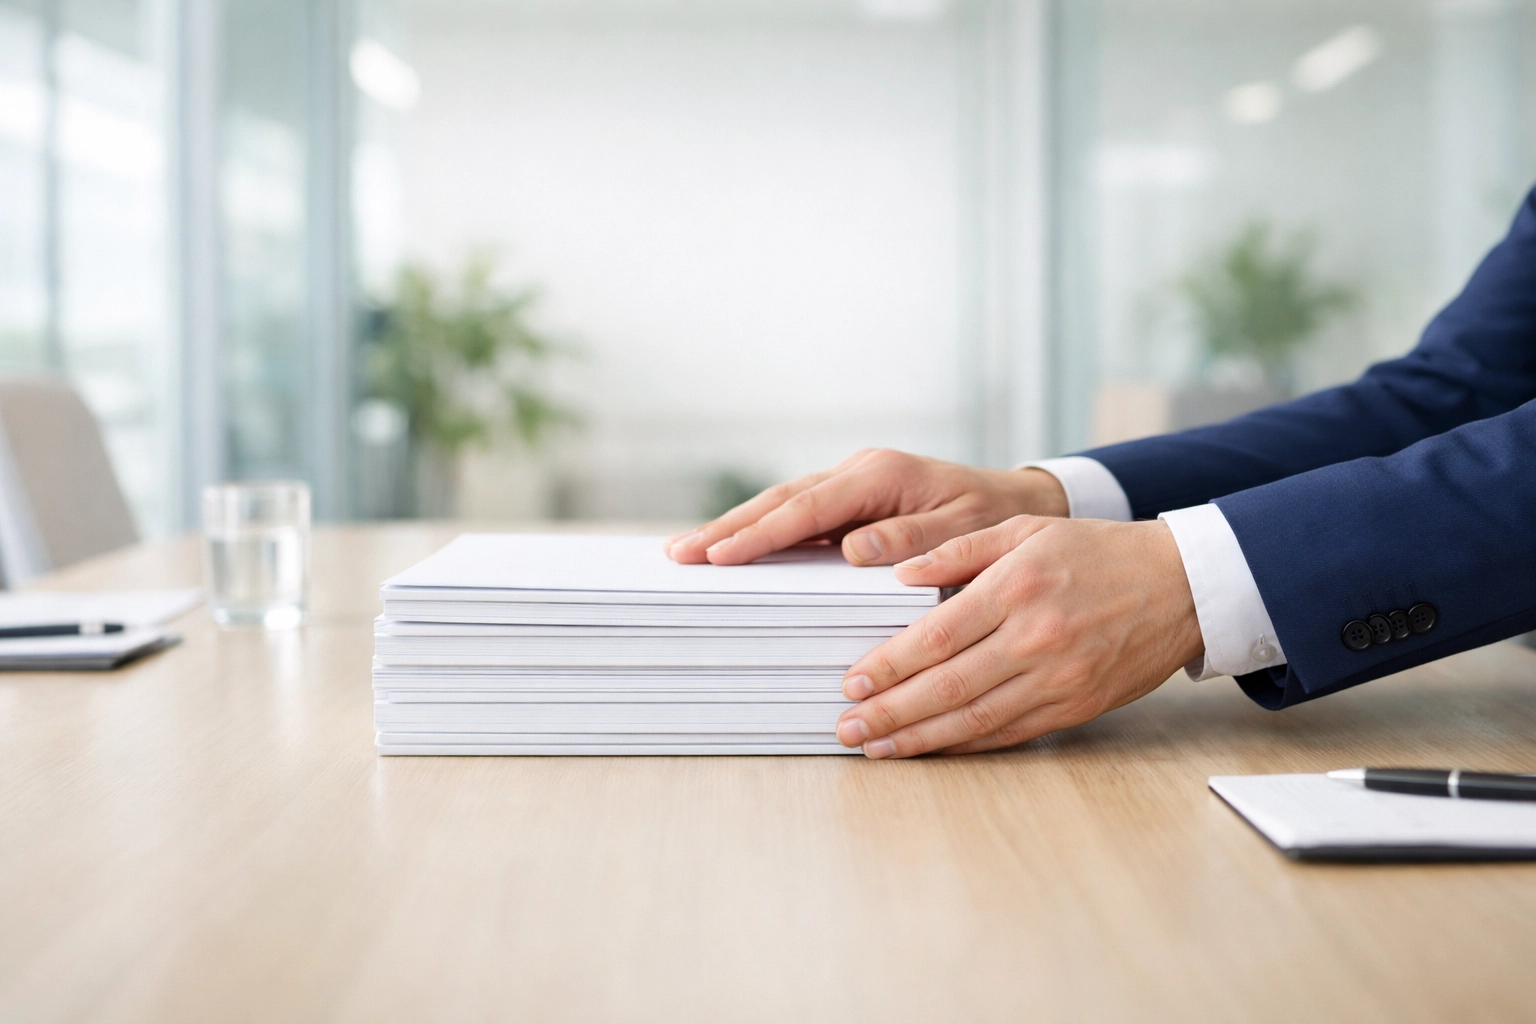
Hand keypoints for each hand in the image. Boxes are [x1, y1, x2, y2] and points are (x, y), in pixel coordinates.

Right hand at [665, 449, 1068, 565]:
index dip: (762, 533)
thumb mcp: (965, 533)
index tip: (721, 554)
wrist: (1017, 504)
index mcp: (883, 476)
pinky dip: (762, 531)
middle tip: (680, 554)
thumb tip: (854, 548)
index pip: (809, 507)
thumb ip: (913, 540)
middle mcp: (860, 472)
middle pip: (782, 500)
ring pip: (782, 504)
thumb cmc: (994, 522)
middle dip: (729, 528)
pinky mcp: (851, 500)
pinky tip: (731, 549)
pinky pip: (797, 515)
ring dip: (736, 528)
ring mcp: (852, 483)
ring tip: (688, 551)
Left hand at [834, 515, 1203, 756]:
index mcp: (1017, 587)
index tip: (852, 681)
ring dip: (919, 737)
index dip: (889, 664)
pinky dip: (965, 744)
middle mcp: (1036, 637)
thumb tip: (898, 572)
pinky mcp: (1076, 706)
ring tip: (876, 747)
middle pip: (948, 685)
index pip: (937, 635)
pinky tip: (930, 748)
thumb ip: (959, 549)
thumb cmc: (1098, 552)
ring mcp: (1058, 678)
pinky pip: (1010, 733)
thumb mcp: (1026, 530)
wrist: (1181, 586)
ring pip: (976, 717)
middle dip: (891, 711)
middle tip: (848, 726)